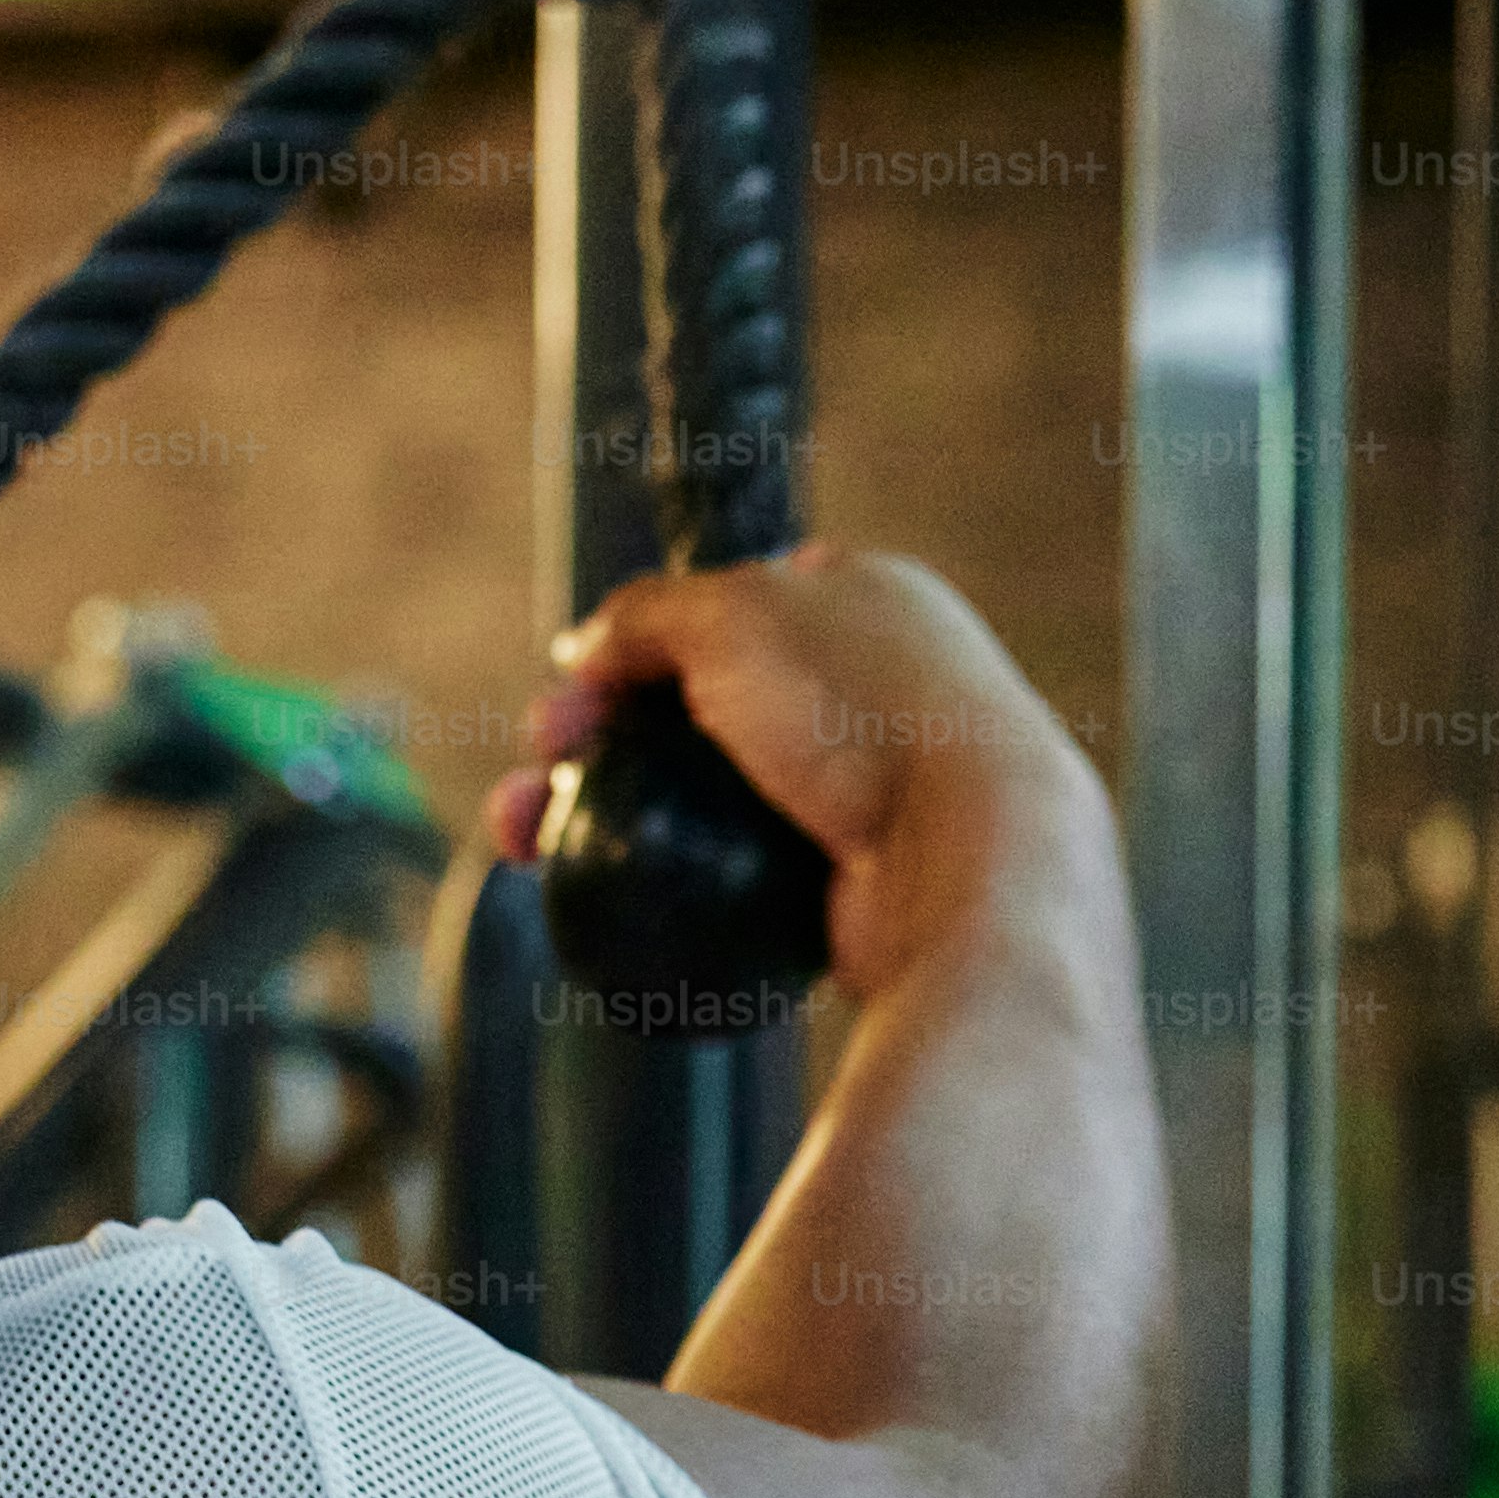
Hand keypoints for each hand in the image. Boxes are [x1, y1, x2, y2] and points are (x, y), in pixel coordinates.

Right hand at [496, 543, 1098, 999]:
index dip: (636, 643)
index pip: (728, 604)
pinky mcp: (851, 883)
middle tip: (536, 769)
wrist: (971, 864)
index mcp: (870, 599)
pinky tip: (607, 898)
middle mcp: (873, 689)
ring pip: (702, 800)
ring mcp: (864, 792)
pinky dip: (669, 886)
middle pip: (696, 708)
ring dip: (601, 818)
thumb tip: (580, 652)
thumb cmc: (865, 714)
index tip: (578, 687)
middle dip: (595, 739)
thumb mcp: (732, 614)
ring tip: (528, 844)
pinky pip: (733, 878)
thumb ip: (643, 615)